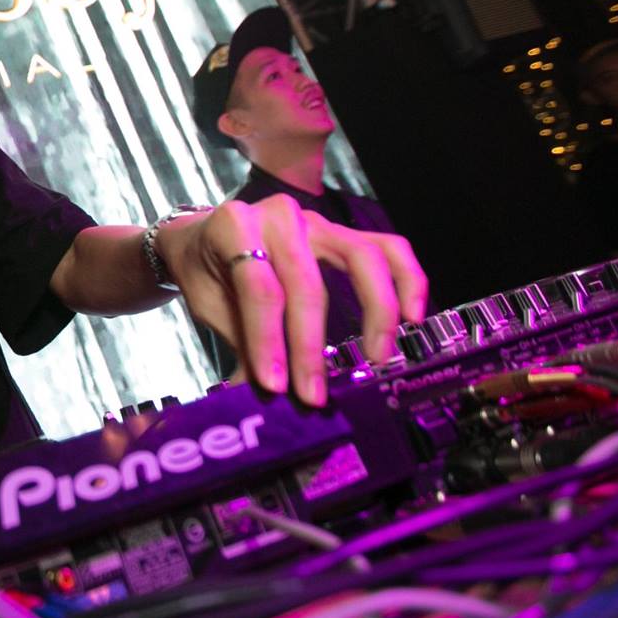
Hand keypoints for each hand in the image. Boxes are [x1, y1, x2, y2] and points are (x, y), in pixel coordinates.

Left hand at [158, 196, 427, 404]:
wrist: (205, 239)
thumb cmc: (207, 272)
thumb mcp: (209, 307)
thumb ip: (239, 347)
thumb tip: (257, 402)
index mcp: (233, 226)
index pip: (258, 288)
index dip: (268, 341)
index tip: (275, 387)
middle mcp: (279, 215)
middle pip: (306, 282)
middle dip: (310, 345)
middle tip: (314, 393)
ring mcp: (316, 221)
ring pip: (360, 257)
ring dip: (375, 311)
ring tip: (378, 356)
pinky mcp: (344, 233)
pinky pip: (387, 248)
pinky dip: (407, 279)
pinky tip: (413, 316)